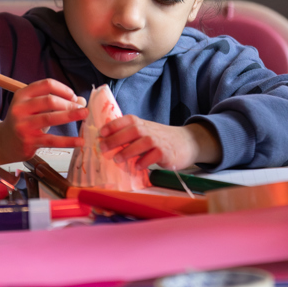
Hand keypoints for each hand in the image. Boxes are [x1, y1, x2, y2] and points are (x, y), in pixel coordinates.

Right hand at [0, 79, 87, 164]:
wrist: (2, 142)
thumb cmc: (24, 121)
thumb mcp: (34, 107)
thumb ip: (56, 102)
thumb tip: (81, 101)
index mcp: (22, 94)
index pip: (47, 84)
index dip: (63, 89)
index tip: (74, 96)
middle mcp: (20, 108)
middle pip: (49, 100)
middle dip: (69, 103)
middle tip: (82, 108)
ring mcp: (23, 125)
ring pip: (50, 118)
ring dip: (70, 116)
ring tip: (85, 115)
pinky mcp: (29, 141)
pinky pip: (52, 140)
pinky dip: (68, 141)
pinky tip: (80, 141)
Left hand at [98, 116, 222, 169]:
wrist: (186, 142)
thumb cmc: (161, 139)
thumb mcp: (146, 132)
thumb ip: (129, 135)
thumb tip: (106, 143)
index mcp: (143, 123)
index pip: (127, 120)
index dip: (114, 125)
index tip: (101, 132)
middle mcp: (150, 130)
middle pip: (133, 130)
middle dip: (116, 138)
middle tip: (103, 147)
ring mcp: (159, 141)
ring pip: (143, 142)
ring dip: (128, 150)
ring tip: (117, 159)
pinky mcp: (167, 153)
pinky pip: (154, 156)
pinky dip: (144, 161)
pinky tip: (137, 167)